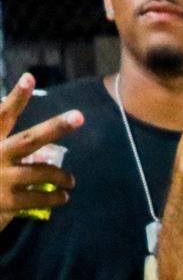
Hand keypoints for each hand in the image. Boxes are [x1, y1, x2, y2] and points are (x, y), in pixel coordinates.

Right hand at [0, 73, 83, 222]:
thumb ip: (6, 145)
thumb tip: (37, 150)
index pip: (2, 115)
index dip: (17, 97)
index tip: (29, 77)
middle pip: (30, 140)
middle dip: (55, 128)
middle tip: (78, 116)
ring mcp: (2, 179)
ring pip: (44, 172)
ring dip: (63, 177)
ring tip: (70, 181)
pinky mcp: (9, 201)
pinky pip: (41, 197)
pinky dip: (56, 197)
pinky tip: (63, 197)